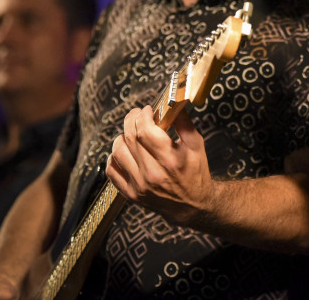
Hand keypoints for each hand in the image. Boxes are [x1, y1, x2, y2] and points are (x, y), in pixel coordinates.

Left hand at [105, 105, 214, 224]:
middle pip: (130, 137)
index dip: (142, 115)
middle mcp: (152, 173)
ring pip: (117, 151)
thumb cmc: (196, 173)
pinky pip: (111, 170)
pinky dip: (114, 157)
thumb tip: (171, 103)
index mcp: (170, 159)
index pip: (144, 130)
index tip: (146, 110)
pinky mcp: (131, 194)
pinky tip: (124, 152)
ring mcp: (139, 185)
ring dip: (122, 137)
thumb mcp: (196, 144)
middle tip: (136, 115)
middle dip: (131, 120)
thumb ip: (184, 122)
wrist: (192, 205)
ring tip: (131, 134)